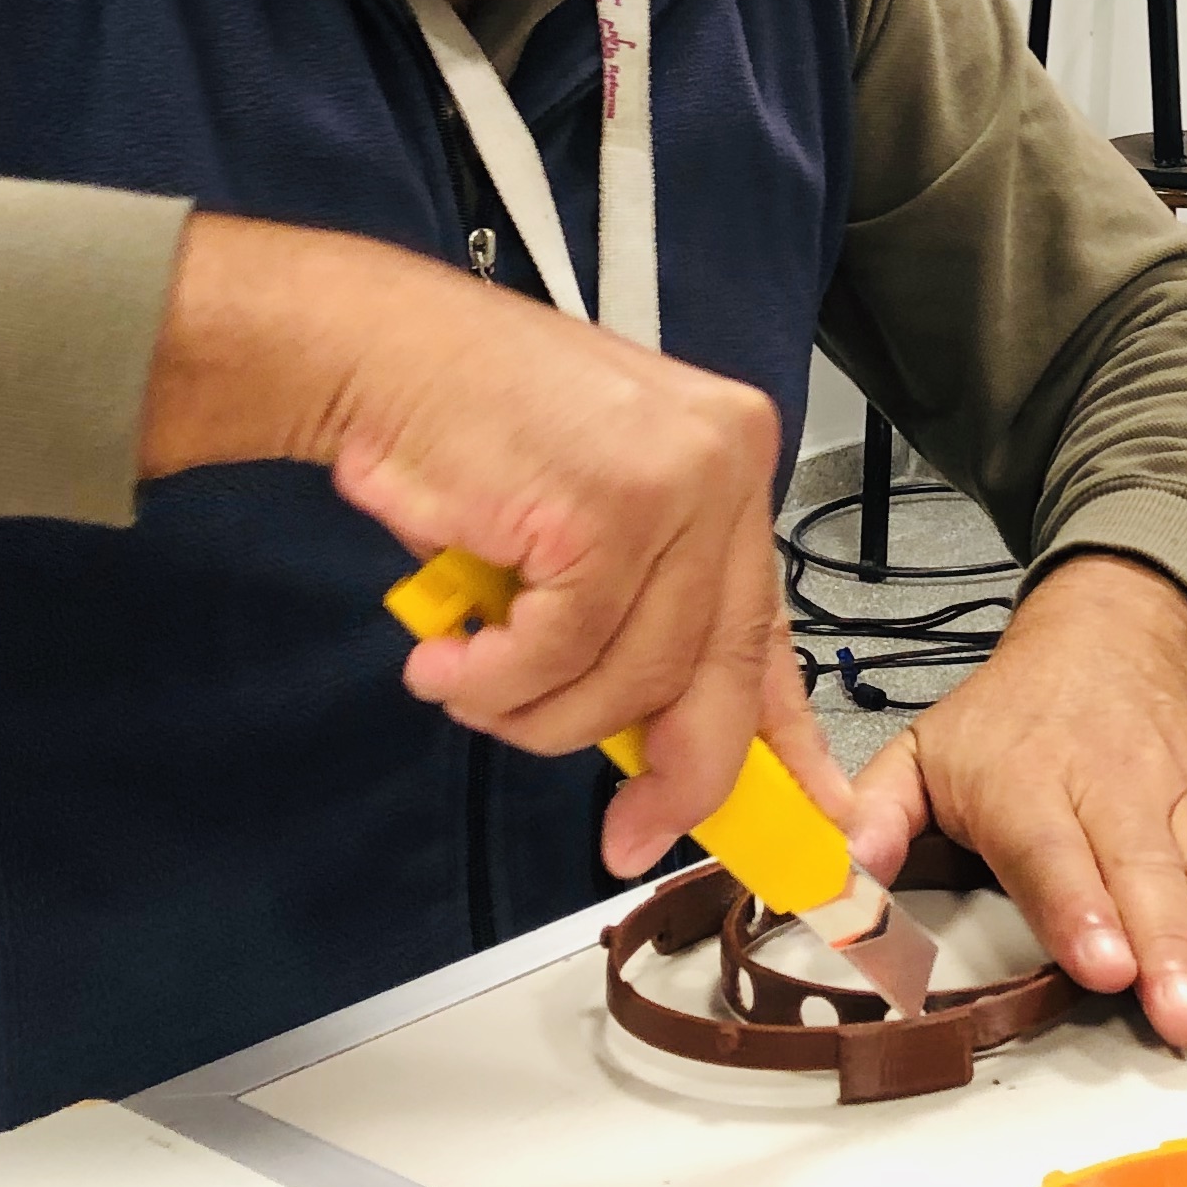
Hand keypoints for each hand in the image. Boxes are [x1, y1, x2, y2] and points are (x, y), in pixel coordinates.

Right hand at [139, 213, 844, 875]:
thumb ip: (636, 616)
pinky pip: (558, 657)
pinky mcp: (609, 509)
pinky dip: (491, 682)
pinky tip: (445, 659)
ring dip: (533, 714)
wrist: (378, 350)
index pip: (773, 630)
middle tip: (629, 837)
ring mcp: (676, 484)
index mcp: (734, 464)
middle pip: (723, 673)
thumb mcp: (584, 522)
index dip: (787, 742)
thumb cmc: (466, 434)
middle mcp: (727, 467)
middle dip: (676, 777)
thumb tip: (668, 748)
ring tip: (466, 681)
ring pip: (631, 680)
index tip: (808, 817)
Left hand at [847, 554, 1186, 1046]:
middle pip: (1147, 873)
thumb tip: (832, 881)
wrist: (1106, 627)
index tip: (1103, 962)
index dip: (1080, 906)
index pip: (1054, 849)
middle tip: (1185, 1015)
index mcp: (1029, 782)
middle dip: (1171, 947)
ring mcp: (1185, 797)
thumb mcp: (922, 750)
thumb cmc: (1009, 716)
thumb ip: (872, 817)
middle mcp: (1114, 788)